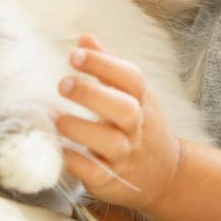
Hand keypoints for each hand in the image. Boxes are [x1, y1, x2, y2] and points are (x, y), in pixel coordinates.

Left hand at [54, 34, 181, 210]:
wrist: (166, 175)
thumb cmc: (141, 127)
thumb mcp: (133, 95)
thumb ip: (108, 66)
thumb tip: (84, 38)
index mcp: (142, 102)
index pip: (131, 78)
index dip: (105, 64)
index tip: (76, 54)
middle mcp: (137, 128)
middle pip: (123, 109)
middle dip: (92, 94)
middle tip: (63, 84)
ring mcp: (126, 156)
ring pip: (109, 142)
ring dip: (79, 128)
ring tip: (53, 116)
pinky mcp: (112, 181)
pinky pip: (95, 172)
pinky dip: (76, 160)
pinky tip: (58, 147)